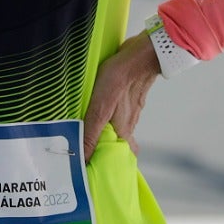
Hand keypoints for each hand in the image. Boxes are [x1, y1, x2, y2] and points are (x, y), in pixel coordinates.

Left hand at [81, 32, 159, 160]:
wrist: (140, 55)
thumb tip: (84, 158)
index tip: (91, 168)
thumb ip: (91, 133)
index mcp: (123, 132)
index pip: (118, 157)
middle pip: (116, 143)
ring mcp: (130, 110)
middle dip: (102, 148)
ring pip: (116, 127)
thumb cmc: (120, 80)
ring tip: (84, 130)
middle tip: (84, 150)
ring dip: (103, 130)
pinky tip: (96, 108)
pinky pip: (117, 112)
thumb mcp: (100, 108)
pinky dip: (107, 115)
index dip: (107, 164)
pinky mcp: (128, 97)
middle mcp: (128, 124)